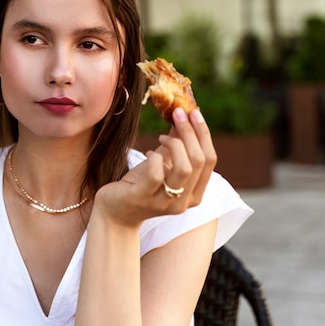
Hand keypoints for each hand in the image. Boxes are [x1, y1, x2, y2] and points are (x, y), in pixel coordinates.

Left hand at [95, 107, 216, 227]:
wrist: (115, 213)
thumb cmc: (140, 185)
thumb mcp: (162, 164)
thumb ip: (175, 146)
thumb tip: (183, 117)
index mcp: (195, 193)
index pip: (209, 160)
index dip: (203, 133)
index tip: (193, 112)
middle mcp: (185, 202)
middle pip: (199, 161)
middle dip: (190, 132)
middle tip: (177, 113)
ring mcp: (165, 203)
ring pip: (184, 168)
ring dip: (175, 144)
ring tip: (161, 137)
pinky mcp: (144, 199)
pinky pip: (156, 174)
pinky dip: (154, 158)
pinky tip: (148, 153)